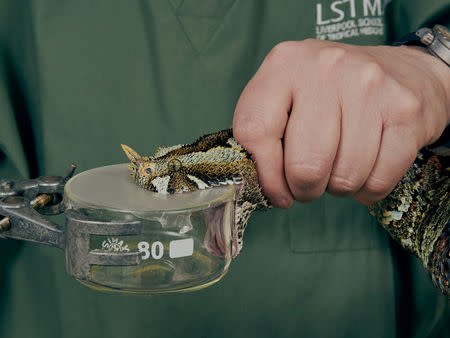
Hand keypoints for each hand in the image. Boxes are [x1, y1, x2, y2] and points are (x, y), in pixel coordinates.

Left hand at [232, 39, 449, 207]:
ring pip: (344, 178)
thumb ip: (263, 130)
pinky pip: (378, 180)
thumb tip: (258, 184)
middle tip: (309, 184)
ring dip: (337, 188)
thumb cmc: (332, 93)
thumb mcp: (288, 95)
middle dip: (304, 189)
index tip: (276, 192)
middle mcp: (326, 68)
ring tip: (339, 168)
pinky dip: (367, 190)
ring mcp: (369, 86)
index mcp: (284, 63)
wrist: (400, 72)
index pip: (255, 132)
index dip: (264, 177)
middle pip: (304, 165)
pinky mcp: (405, 110)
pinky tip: (365, 171)